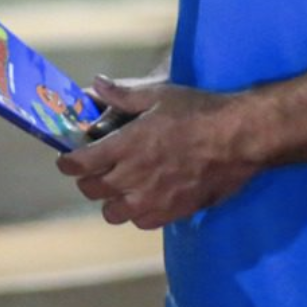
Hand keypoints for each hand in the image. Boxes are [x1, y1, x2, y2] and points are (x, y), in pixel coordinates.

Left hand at [55, 76, 263, 229]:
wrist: (240, 138)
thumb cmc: (199, 112)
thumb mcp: (159, 96)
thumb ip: (123, 94)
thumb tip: (96, 85)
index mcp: (126, 145)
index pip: (79, 165)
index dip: (67, 164)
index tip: (67, 160)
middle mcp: (133, 176)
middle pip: (91, 190)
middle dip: (87, 179)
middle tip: (94, 169)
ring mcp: (152, 199)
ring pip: (112, 212)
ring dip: (110, 200)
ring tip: (119, 187)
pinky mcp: (172, 212)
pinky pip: (141, 222)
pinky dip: (137, 213)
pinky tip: (144, 198)